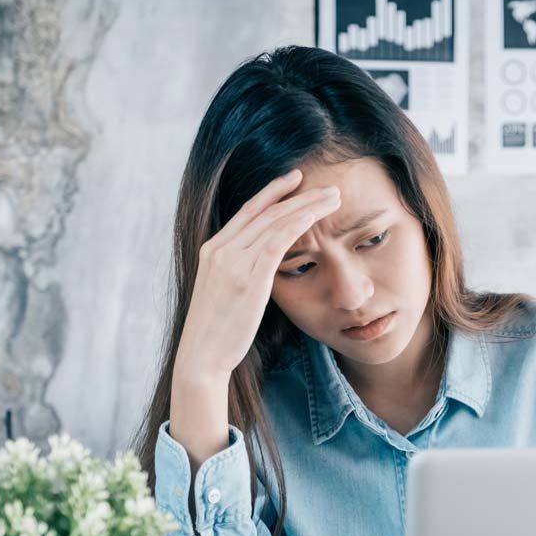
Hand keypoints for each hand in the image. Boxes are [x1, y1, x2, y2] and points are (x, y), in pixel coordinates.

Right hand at [174, 169, 340, 381]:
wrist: (201, 356)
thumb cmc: (217, 332)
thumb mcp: (223, 292)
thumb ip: (240, 272)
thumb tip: (262, 268)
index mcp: (213, 250)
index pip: (247, 211)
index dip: (272, 193)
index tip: (294, 179)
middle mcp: (221, 249)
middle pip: (265, 211)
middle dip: (298, 194)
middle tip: (326, 186)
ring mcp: (233, 262)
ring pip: (274, 222)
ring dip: (307, 205)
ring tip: (333, 197)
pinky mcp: (248, 278)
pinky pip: (276, 242)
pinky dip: (296, 224)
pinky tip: (315, 215)